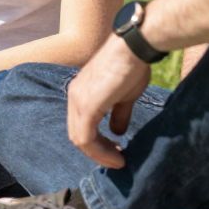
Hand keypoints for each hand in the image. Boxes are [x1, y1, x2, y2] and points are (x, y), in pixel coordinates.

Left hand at [66, 38, 152, 168]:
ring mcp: (78, 101)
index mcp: (81, 92)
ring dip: (99, 155)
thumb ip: (118, 114)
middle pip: (77, 134)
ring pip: (80, 139)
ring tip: (117, 161)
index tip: (117, 150)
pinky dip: (100, 152)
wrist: (134, 47)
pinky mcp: (87, 107)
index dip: (97, 142)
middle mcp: (74, 96)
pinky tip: (116, 157)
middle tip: (117, 159)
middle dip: (97, 151)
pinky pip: (86, 139)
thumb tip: (117, 132)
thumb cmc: (132, 65)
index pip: (81, 124)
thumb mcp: (125, 96)